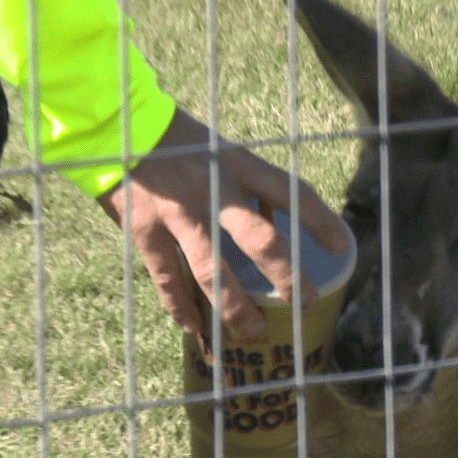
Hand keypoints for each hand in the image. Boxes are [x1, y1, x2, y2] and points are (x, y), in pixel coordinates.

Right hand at [97, 107, 349, 339]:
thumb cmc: (179, 141)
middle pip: (259, 240)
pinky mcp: (144, 230)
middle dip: (286, 276)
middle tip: (304, 303)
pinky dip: (181, 306)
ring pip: (212, 271)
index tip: (342, 247)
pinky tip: (195, 327)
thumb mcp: (222, 150)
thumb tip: (274, 224)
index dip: (320, 221)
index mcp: (239, 165)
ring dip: (235, 307)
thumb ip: (246, 186)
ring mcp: (178, 213)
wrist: (116, 126)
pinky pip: (167, 278)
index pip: (292, 193)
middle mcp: (214, 189)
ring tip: (254, 330)